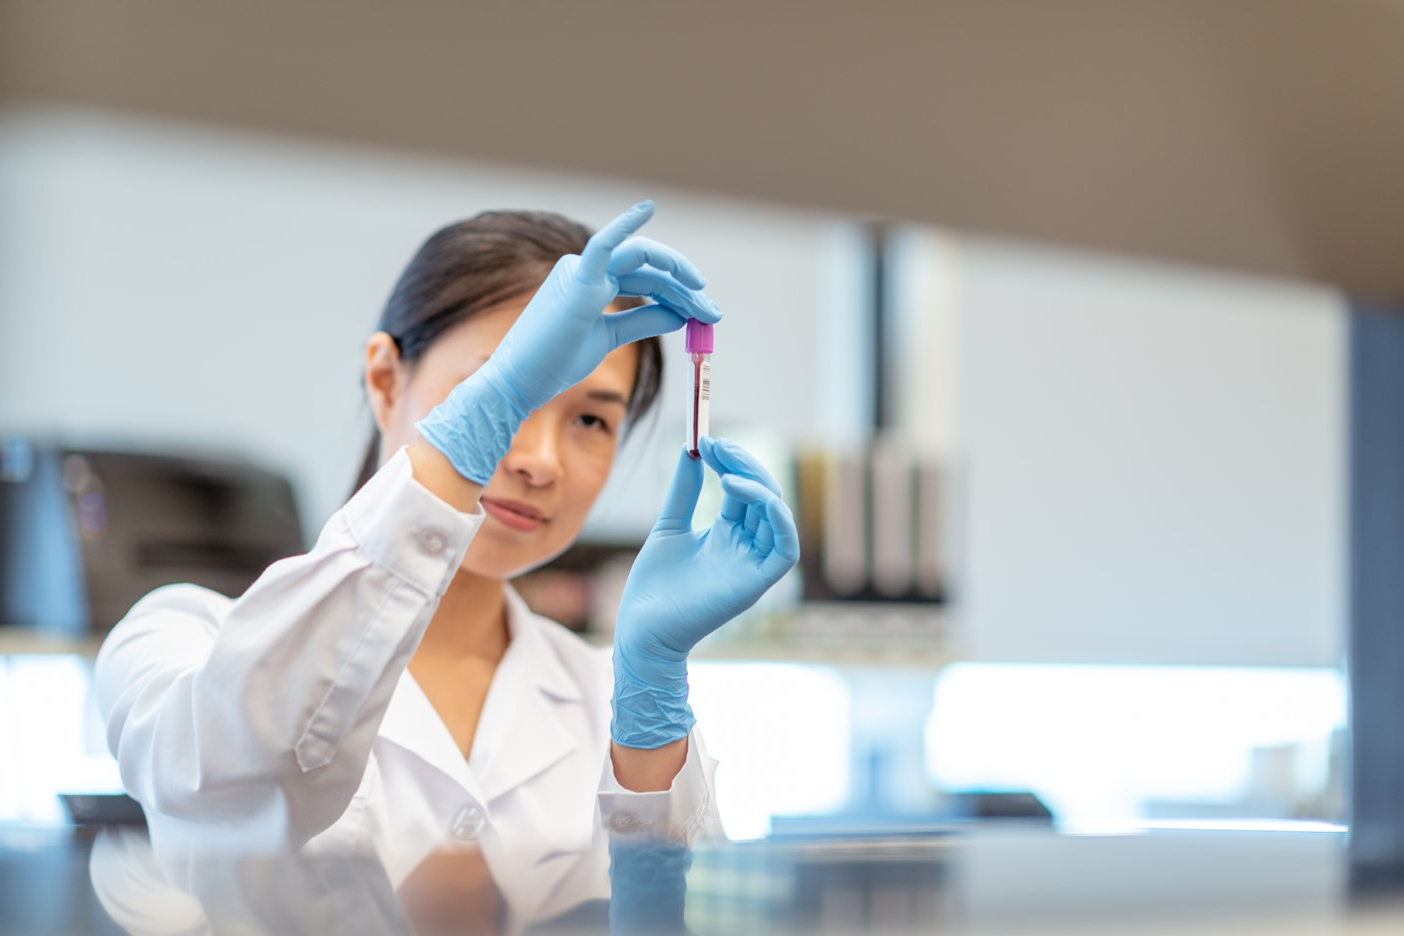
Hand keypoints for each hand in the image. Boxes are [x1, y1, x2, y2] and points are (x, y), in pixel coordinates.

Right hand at [416, 200, 720, 484]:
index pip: (646, 280)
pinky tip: (646, 208)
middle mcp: (586, 271)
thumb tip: (679, 314)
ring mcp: (580, 272)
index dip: (678, 293)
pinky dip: (624, 225)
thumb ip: (642, 322)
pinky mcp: (577, 281)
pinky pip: (604, 245)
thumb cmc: (555, 363)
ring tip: (703, 301)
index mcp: (591, 283)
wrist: (521, 382)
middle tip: (712, 312)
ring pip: (640, 262)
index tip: (705, 313)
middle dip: (685, 287)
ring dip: (676, 277)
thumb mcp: (608, 338)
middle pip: (648, 270)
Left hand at [611, 438, 800, 747]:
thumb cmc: (654, 585)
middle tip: (715, 445)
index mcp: (728, 533)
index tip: (707, 440)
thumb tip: (690, 450)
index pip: (744, 489)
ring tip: (724, 469)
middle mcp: (747, 546)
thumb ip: (684, 491)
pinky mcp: (757, 583)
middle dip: (744, 464)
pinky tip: (747, 493)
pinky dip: (777, 517)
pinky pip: (785, 549)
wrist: (642, 628)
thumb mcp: (669, 526)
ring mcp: (754, 564)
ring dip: (758, 483)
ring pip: (778, 515)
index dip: (731, 461)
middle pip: (764, 495)